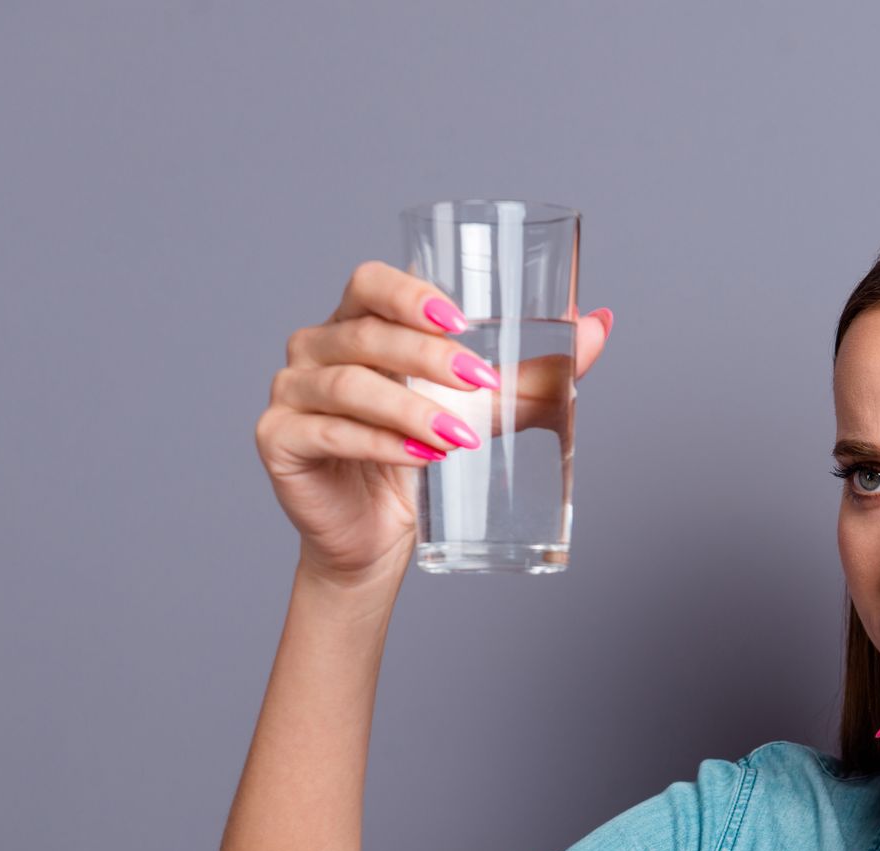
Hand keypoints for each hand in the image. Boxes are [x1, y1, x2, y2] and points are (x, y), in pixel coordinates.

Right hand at [255, 259, 612, 587]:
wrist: (378, 540)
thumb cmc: (426, 461)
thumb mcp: (485, 411)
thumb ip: (536, 371)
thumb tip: (601, 323)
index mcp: (357, 323)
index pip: (370, 281)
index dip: (410, 292)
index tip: (462, 320)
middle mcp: (315, 348)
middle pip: (366, 334)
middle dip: (429, 358)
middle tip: (482, 385)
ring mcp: (292, 393)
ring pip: (348, 384)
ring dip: (410, 408)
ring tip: (459, 437)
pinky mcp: (278, 441)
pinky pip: (329, 433)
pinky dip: (378, 444)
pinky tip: (419, 458)